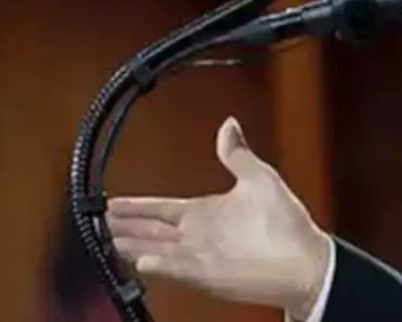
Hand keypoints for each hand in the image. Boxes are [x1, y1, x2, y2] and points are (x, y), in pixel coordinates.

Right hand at [107, 117, 330, 318]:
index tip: (113, 202)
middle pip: (150, 231)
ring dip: (132, 246)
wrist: (305, 259)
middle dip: (124, 227)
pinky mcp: (207, 276)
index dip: (137, 206)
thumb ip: (237, 155)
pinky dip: (161, 265)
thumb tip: (229, 124)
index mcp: (206, 213)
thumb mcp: (259, 179)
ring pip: (155, 250)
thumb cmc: (287, 223)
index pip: (161, 208)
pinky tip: (142, 261)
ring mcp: (199, 258)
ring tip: (107, 241)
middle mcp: (197, 236)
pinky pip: (177, 269)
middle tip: (97, 223)